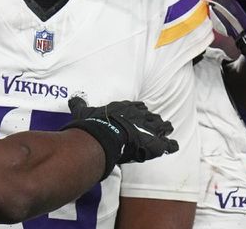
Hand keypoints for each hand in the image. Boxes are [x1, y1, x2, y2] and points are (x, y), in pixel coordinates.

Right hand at [62, 97, 177, 179]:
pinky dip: (170, 145)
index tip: (140, 112)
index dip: (139, 110)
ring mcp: (149, 129)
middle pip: (150, 116)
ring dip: (163, 128)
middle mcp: (139, 115)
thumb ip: (80, 105)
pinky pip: (167, 144)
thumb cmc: (95, 123)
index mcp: (126, 107)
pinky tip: (172, 146)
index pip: (136, 106)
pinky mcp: (154, 144)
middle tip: (153, 124)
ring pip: (161, 126)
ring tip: (166, 130)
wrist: (106, 135)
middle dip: (152, 120)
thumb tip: (73, 99)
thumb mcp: (84, 112)